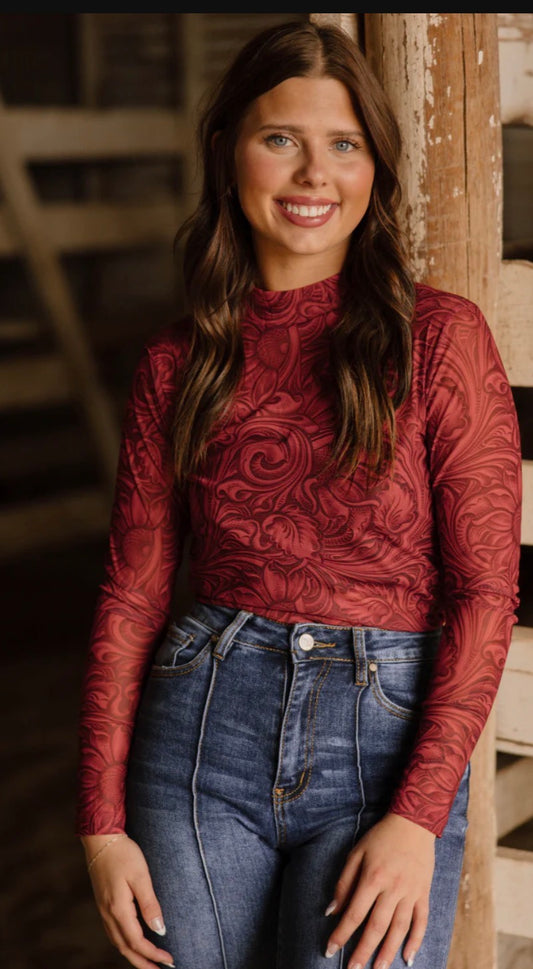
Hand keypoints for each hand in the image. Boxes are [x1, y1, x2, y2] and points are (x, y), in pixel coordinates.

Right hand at [81, 834, 174, 968]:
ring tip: (149, 962)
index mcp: (118, 910)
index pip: (137, 942)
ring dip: (133, 956)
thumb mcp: (141, 876)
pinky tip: (133, 943)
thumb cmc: (123, 854)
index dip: (153, 955)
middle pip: (125, 949)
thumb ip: (150, 905)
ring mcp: (103, 911)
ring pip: (118, 943)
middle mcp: (108, 915)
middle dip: (143, 963)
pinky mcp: (104, 905)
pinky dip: (125, 944)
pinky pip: (114, 933)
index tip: (169, 961)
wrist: (101, 840)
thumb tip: (159, 930)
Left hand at [324, 812, 435, 968]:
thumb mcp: (356, 853)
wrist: (413, 822)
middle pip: (376, 927)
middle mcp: (392, 889)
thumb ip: (344, 883)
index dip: (341, 934)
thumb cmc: (381, 837)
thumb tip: (331, 911)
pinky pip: (421, 921)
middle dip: (363, 952)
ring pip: (399, 929)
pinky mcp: (424, 893)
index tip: (330, 950)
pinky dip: (416, 940)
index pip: (354, 914)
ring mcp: (411, 892)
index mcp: (372, 878)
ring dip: (387, 952)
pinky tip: (408, 957)